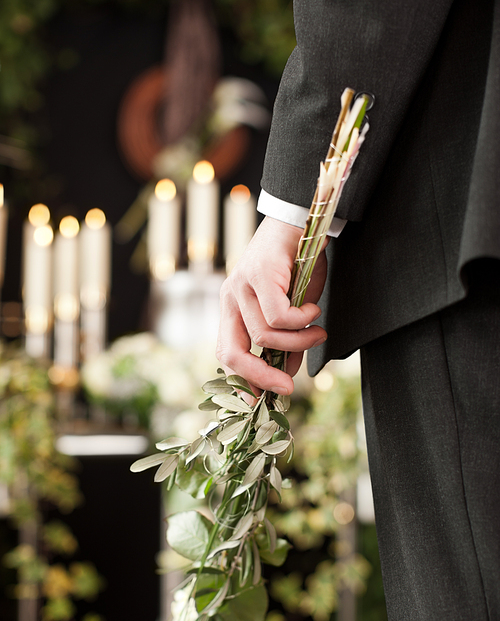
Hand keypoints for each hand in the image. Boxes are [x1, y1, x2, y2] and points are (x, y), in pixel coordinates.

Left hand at [216, 216, 327, 395]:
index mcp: (232, 308)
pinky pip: (279, 315)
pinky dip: (301, 320)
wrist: (302, 220)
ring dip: (298, 341)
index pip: (227, 353)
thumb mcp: (292, 309)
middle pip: (231, 353)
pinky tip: (313, 311)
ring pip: (265, 335)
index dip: (244, 381)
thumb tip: (286, 376)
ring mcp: (240, 285)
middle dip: (260, 376)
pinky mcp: (258, 275)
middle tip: (288, 388)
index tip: (264, 400)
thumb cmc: (297, 264)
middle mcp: (229, 298)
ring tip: (318, 332)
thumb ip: (286, 341)